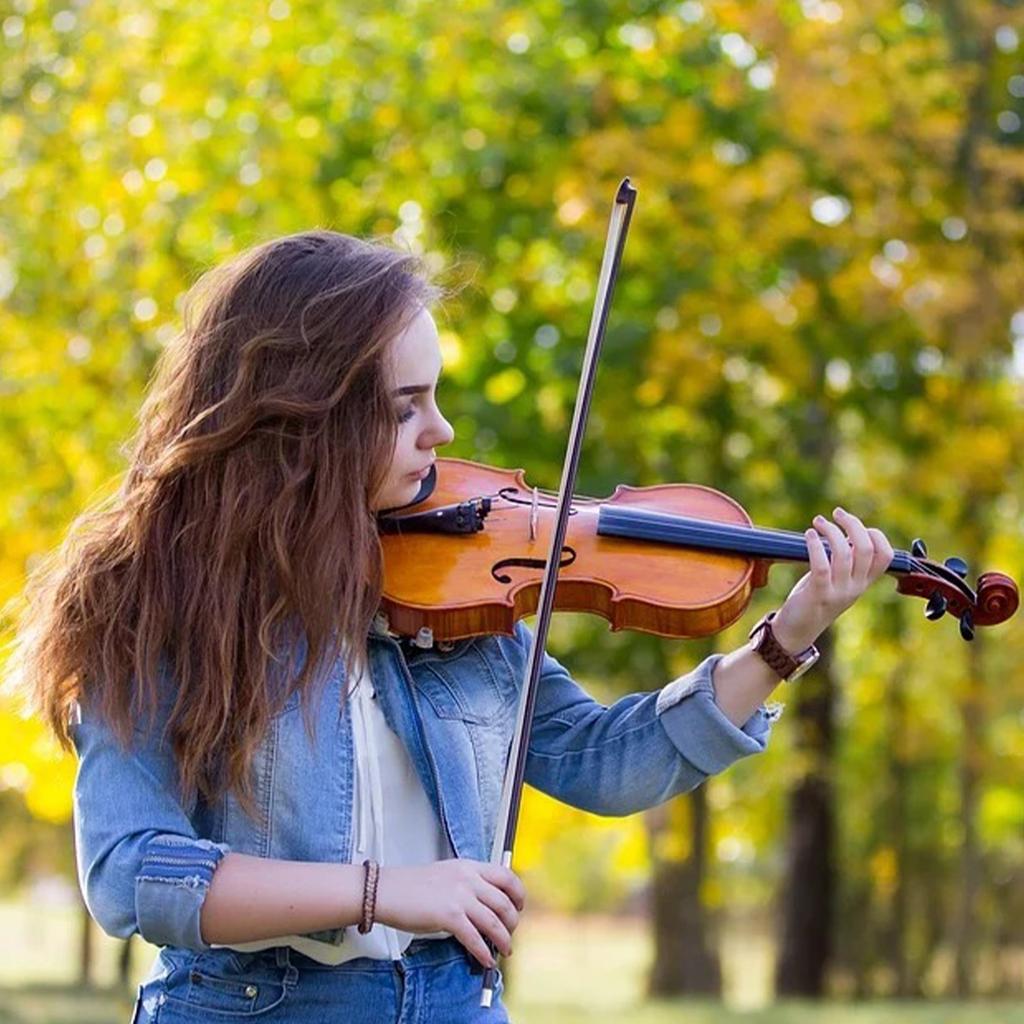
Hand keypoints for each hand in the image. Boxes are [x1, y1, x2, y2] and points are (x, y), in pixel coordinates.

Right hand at [374, 858, 525, 967]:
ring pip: (494, 922)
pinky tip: (485, 959)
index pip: (506, 875)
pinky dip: (484, 952)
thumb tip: (485, 906)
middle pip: (504, 902)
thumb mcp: (447, 874)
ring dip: (503, 940)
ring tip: (504, 950)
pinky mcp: (449, 915)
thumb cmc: (412, 886)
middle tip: (510, 933)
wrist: (387, 890)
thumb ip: (467, 884)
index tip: (519, 906)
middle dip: (512, 922)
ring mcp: (459, 896)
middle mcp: (468, 879)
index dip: (518, 894)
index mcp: (468, 866)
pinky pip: (475, 938)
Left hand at [772, 507, 894, 650]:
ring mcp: (838, 591)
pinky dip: (815, 546)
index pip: (886, 556)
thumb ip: (846, 560)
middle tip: (837, 513)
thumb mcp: (838, 580)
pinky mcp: (818, 594)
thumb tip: (848, 531)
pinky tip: (809, 535)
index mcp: (863, 583)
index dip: (876, 535)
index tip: (854, 525)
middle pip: (866, 549)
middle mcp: (855, 587)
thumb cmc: (814, 599)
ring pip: (845, 554)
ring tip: (818, 522)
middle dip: (853, 524)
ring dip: (831, 531)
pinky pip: (822, 565)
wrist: (796, 631)